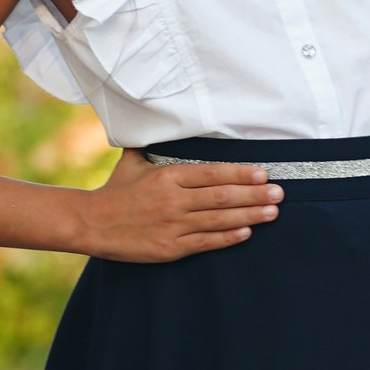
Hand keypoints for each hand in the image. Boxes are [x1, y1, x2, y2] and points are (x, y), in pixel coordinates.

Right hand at [77, 149, 280, 263]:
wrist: (90, 223)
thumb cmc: (115, 191)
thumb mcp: (133, 161)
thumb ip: (154, 147)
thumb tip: (166, 121)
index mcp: (167, 176)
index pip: (212, 173)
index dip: (240, 173)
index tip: (262, 172)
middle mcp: (173, 201)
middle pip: (222, 197)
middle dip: (254, 195)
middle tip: (279, 193)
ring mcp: (172, 226)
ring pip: (219, 220)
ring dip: (249, 215)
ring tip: (272, 212)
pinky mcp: (170, 248)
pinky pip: (205, 242)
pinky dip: (228, 237)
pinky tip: (247, 232)